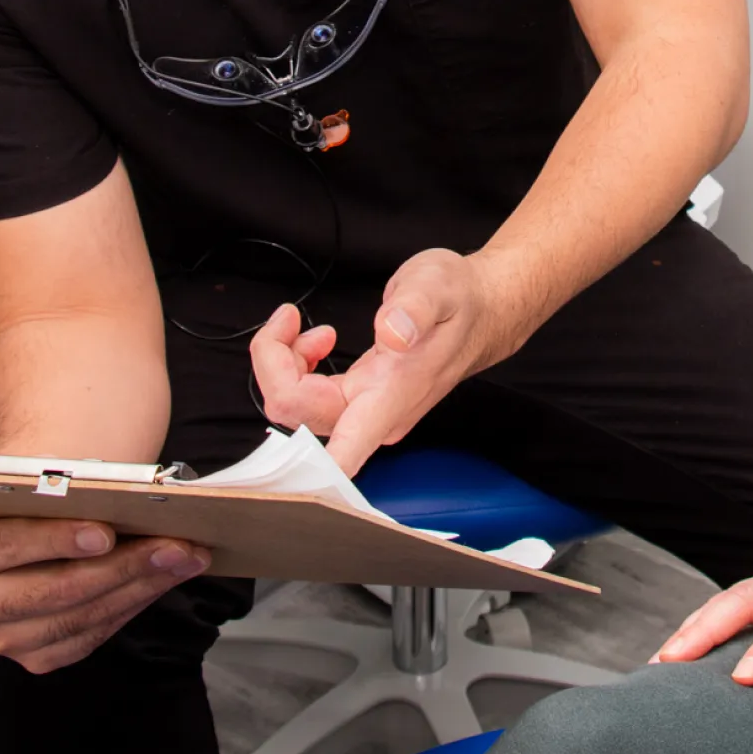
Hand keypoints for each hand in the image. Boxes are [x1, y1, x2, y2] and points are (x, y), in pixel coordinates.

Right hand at [0, 510, 209, 674]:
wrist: (32, 526)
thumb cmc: (42, 501)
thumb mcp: (43, 488)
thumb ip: (72, 494)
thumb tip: (137, 499)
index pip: (10, 543)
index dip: (59, 539)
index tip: (106, 533)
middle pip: (58, 589)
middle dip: (125, 565)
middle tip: (176, 544)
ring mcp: (2, 636)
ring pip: (83, 617)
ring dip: (143, 585)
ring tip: (187, 558)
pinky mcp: (36, 656)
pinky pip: (92, 635)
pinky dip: (134, 603)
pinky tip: (164, 579)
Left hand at [249, 248, 526, 474]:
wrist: (481, 309)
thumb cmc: (461, 299)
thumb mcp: (438, 285)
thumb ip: (414, 308)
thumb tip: (391, 333)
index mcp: (392, 397)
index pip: (338, 456)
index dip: (297, 468)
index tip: (271, 460)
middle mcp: (375, 416)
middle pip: (296, 417)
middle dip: (273, 365)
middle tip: (289, 317)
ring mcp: (365, 411)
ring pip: (295, 408)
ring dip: (281, 364)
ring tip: (300, 324)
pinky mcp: (358, 401)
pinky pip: (305, 398)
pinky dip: (293, 366)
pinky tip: (315, 340)